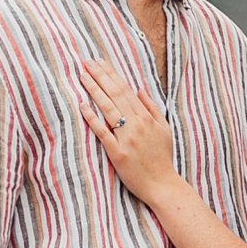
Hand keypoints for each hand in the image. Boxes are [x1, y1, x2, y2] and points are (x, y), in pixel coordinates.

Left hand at [79, 57, 174, 200]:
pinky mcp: (117, 153)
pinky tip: (82, 105)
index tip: (100, 63)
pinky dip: (92, 117)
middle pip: (115, 94)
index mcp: (146, 118)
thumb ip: (152, 108)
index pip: (126, 90)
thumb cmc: (162, 158)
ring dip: (94, 90)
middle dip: (100, 76)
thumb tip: (140, 89)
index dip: (111, 75)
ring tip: (82, 76)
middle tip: (86, 62)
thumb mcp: (164, 129)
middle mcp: (136, 124)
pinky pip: (102, 132)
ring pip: (108, 108)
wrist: (162, 184)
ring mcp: (126, 138)